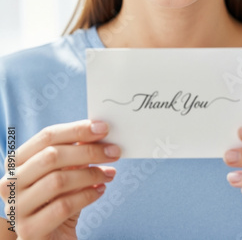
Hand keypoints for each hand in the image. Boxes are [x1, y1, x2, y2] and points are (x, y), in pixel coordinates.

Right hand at [0, 120, 119, 239]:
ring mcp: (16, 207)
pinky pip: (63, 206)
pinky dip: (87, 195)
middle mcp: (10, 182)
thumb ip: (75, 151)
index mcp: (16, 161)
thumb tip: (98, 130)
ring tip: (109, 173)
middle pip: (52, 156)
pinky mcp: (29, 231)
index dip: (77, 129)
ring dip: (91, 174)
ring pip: (58, 180)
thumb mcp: (65, 171)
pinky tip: (100, 191)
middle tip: (114, 151)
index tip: (104, 128)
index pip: (47, 136)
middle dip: (88, 151)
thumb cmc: (58, 199)